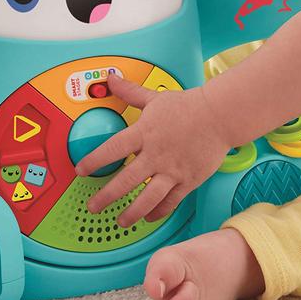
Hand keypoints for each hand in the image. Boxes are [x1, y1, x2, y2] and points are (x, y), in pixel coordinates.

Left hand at [74, 75, 230, 226]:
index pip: (113, 149)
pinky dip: (159, 212)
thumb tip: (111, 78)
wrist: (219, 115)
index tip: (81, 170)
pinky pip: (170, 201)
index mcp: (144, 133)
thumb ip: (130, 92)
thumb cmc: (188, 106)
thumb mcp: (154, 97)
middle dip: (106, 196)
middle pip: (126, 180)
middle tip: (94, 206)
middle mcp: (156, 154)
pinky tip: (150, 217)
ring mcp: (172, 169)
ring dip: (132, 212)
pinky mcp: (188, 180)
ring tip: (121, 221)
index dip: (94, 161)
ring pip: (147, 198)